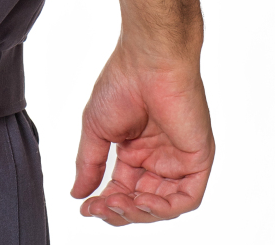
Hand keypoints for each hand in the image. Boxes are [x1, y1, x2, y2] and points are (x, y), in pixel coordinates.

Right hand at [72, 45, 213, 225]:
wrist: (147, 62)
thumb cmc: (121, 83)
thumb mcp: (96, 128)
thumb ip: (89, 163)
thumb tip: (77, 193)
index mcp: (136, 150)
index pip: (123, 188)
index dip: (106, 203)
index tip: (86, 209)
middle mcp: (159, 158)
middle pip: (142, 202)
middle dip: (120, 211)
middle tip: (100, 208)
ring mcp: (179, 160)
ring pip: (164, 205)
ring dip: (140, 213)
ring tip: (117, 204)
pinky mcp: (198, 159)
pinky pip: (187, 197)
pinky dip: (166, 208)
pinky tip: (143, 201)